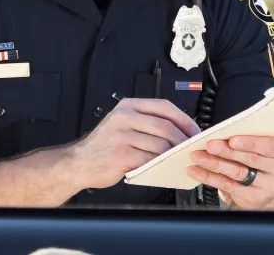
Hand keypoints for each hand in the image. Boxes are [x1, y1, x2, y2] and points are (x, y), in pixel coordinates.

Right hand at [69, 98, 200, 189]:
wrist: (79, 162)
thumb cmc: (104, 146)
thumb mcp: (122, 124)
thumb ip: (146, 122)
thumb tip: (180, 129)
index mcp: (127, 106)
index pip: (164, 107)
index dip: (184, 119)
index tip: (194, 130)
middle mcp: (124, 118)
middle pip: (165, 126)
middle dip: (182, 139)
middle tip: (190, 148)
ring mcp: (122, 136)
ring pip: (160, 144)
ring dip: (173, 154)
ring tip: (178, 159)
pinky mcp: (122, 155)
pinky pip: (150, 159)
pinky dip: (161, 164)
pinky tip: (163, 167)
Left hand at [187, 135, 273, 209]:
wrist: (272, 184)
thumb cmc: (265, 157)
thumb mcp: (267, 144)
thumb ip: (254, 136)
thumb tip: (225, 129)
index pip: (270, 146)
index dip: (250, 142)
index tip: (232, 139)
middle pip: (251, 159)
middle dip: (227, 151)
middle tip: (209, 145)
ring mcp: (268, 186)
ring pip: (238, 173)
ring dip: (214, 163)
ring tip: (198, 156)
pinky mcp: (254, 198)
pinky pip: (228, 186)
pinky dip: (209, 177)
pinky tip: (197, 171)